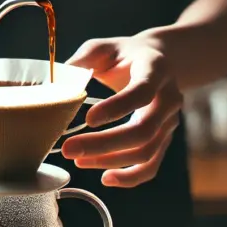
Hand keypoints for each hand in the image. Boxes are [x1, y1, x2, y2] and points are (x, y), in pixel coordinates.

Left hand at [60, 35, 182, 187]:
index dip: (116, 108)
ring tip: (78, 160)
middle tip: (69, 149)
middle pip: (143, 130)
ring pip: (146, 151)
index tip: (88, 118)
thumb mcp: (103, 48)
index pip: (141, 92)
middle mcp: (168, 98)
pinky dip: (130, 177)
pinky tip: (105, 178)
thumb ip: (82, 61)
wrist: (158, 60)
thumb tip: (56, 83)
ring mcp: (169, 121)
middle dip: (104, 144)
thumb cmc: (124, 54)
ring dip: (110, 160)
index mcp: (155, 69)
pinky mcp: (164, 138)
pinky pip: (151, 165)